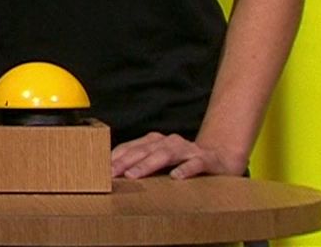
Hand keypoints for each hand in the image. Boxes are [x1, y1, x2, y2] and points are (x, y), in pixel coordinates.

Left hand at [109, 132, 244, 179]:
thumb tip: (114, 175)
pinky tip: (177, 177)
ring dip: (148, 164)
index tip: (100, 168)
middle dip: (125, 162)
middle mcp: (168, 142)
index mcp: (155, 142)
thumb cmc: (183, 161)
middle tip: (111, 173)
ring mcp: (187, 149)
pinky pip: (195, 163)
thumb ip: (141, 165)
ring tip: (134, 174)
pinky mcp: (205, 159)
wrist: (220, 157)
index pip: (131, 148)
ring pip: (165, 155)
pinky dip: (186, 169)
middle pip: (143, 150)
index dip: (115, 157)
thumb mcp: (160, 162)